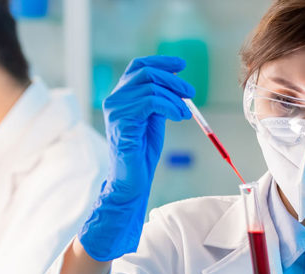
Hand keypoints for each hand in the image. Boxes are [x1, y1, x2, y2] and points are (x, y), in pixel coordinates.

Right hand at [78, 55, 193, 260]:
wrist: (131, 180)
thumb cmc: (142, 153)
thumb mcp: (153, 120)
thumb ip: (158, 101)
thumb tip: (176, 84)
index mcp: (121, 97)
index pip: (138, 67)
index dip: (160, 62)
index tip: (180, 65)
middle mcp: (114, 99)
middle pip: (145, 73)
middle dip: (172, 79)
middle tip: (190, 92)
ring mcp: (115, 109)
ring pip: (150, 86)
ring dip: (174, 97)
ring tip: (185, 112)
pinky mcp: (122, 121)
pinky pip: (151, 101)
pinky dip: (170, 106)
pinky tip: (178, 116)